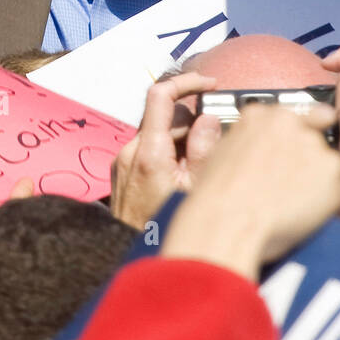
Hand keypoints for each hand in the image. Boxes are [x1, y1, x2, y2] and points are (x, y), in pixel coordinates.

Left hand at [110, 72, 221, 229]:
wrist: (133, 256)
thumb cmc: (167, 230)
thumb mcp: (197, 189)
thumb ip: (204, 149)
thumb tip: (208, 118)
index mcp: (149, 152)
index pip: (161, 95)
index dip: (187, 83)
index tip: (209, 85)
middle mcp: (131, 151)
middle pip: (165, 116)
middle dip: (193, 122)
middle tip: (216, 142)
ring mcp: (123, 161)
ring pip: (158, 132)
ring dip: (181, 139)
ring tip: (198, 169)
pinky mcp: (122, 171)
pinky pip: (149, 148)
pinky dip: (168, 152)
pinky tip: (182, 176)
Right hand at [159, 104, 339, 280]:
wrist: (227, 222)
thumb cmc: (216, 199)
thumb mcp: (219, 156)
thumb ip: (247, 143)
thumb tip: (256, 151)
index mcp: (260, 116)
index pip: (293, 117)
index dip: (300, 136)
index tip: (302, 147)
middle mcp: (290, 123)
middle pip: (312, 141)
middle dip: (306, 164)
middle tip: (289, 191)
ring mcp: (313, 144)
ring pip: (327, 167)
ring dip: (319, 186)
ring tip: (295, 209)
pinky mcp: (332, 170)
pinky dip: (331, 208)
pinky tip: (307, 221)